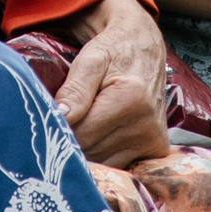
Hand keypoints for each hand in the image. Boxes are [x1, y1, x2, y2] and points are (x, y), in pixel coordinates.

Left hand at [52, 0, 171, 165]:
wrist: (144, 48)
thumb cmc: (114, 51)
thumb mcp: (91, 59)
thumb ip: (76, 88)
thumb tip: (61, 117)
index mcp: (131, 100)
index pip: (82, 134)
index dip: (63, 128)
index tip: (54, 117)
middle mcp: (148, 125)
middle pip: (92, 151)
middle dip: (75, 138)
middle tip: (71, 118)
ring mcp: (154, 140)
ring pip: (103, 162)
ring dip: (90, 148)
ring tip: (88, 123)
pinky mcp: (157, 148)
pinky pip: (119, 164)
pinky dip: (105, 154)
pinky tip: (102, 135)